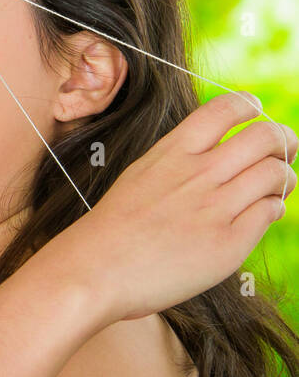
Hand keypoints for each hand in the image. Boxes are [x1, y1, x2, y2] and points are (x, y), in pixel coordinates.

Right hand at [45, 91, 295, 323]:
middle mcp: (197, 174)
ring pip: (276, 173)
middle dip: (283, 139)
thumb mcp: (142, 174)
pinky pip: (271, 212)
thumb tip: (227, 152)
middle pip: (265, 135)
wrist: (96, 270)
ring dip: (284, 177)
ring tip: (275, 187)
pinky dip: (272, 208)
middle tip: (283, 150)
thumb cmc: (116, 226)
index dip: (250, 106)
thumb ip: (182, 159)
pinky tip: (258, 214)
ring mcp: (214, 209)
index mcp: (172, 152)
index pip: (227, 109)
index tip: (256, 113)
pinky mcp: (228, 244)